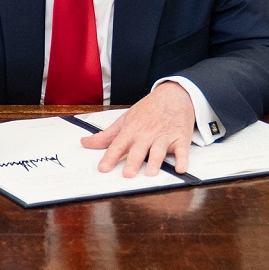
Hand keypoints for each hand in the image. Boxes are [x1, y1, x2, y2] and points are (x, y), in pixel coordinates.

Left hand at [80, 81, 194, 177]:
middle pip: (138, 150)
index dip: (110, 158)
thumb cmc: (148, 109)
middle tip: (128, 174)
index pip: (118, 145)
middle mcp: (147, 134)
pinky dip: (183, 160)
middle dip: (133, 161)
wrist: (174, 95)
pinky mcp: (180, 138)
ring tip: (150, 173)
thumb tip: (85, 143)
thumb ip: (106, 135)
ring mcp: (164, 137)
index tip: (103, 168)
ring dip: (155, 162)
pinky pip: (182, 151)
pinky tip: (181, 168)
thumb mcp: (125, 119)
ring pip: (159, 151)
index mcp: (132, 130)